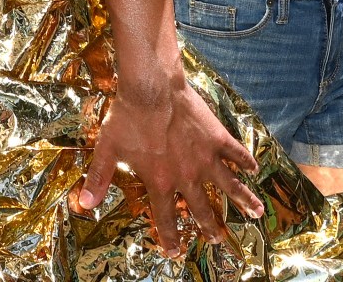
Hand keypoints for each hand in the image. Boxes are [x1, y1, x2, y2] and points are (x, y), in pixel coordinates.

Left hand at [76, 78, 262, 254]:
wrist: (151, 89)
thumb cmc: (127, 118)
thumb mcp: (107, 149)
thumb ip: (98, 178)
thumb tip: (85, 204)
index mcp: (161, 181)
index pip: (165, 216)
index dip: (169, 236)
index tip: (175, 252)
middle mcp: (187, 175)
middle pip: (201, 207)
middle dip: (208, 226)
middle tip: (215, 239)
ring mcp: (206, 157)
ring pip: (230, 185)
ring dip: (244, 200)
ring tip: (257, 213)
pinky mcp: (217, 138)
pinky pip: (237, 153)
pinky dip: (246, 162)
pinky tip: (255, 170)